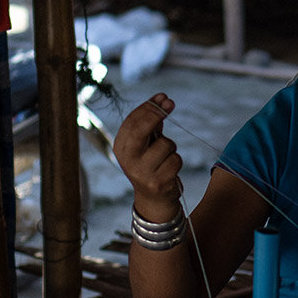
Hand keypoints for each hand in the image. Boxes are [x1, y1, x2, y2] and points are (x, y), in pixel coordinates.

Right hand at [114, 93, 183, 221]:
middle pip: (141, 130)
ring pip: (166, 145)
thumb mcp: (146, 145)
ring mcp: (142, 172)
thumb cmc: (150, 166)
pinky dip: (176, 162)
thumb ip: (151, 124)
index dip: (149, 107)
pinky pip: (175, 160)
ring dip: (171, 148)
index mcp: (121, 148)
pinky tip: (169, 170)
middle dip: (157, 114)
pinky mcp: (158, 183)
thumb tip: (163, 100)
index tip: (163, 97)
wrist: (154, 200)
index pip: (132, 122)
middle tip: (170, 103)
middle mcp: (128, 160)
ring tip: (165, 158)